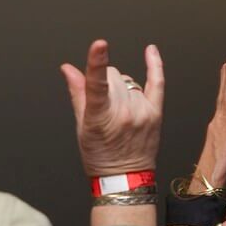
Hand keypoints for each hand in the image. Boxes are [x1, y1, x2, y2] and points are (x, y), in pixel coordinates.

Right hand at [62, 40, 164, 176]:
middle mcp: (124, 113)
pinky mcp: (156, 112)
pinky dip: (154, 65)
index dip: (97, 62)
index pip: (98, 84)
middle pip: (112, 75)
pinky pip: (157, 82)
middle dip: (104, 82)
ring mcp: (142, 112)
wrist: (126, 180)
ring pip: (127, 79)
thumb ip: (77, 93)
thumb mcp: (82, 127)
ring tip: (118, 109)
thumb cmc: (100, 157)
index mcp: (101, 118)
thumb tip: (68, 68)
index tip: (99, 44)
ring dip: (120, 85)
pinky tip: (151, 51)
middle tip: (103, 104)